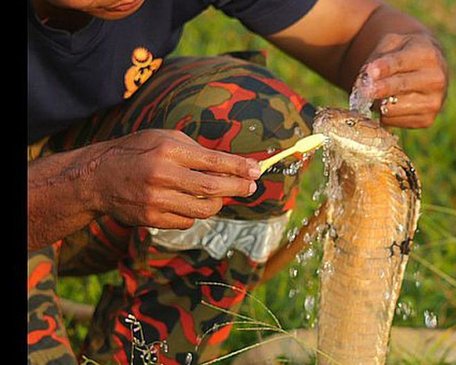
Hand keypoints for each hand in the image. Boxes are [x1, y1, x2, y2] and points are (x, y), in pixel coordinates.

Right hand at [90, 129, 259, 228]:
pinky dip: (194, 212)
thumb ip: (196, 150)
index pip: (214, 161)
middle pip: (213, 189)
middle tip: (251, 187)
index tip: (257, 170)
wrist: (97, 178)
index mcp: (168, 150)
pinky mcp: (151, 220)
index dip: (239, 167)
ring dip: (217, 202)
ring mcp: (156, 201)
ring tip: (216, 194)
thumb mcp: (164, 138)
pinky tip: (185, 201)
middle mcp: (162, 176)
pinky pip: (187, 221)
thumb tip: (232, 164)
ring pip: (204, 209)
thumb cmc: (136, 152)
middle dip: (238, 188)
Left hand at [363, 32, 447, 127]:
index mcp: (428, 55)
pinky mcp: (427, 120)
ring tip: (377, 94)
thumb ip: (379, 58)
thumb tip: (367, 77)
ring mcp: (433, 102)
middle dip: (380, 89)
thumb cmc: (404, 53)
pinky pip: (393, 121)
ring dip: (378, 103)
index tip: (370, 72)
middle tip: (364, 91)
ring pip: (394, 108)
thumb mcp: (393, 44)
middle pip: (400, 86)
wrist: (427, 69)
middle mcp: (436, 79)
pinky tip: (388, 104)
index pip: (401, 63)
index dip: (384, 68)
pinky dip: (384, 114)